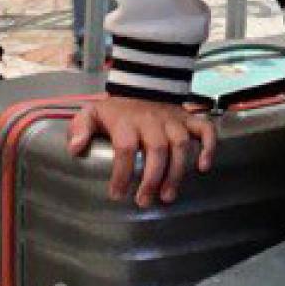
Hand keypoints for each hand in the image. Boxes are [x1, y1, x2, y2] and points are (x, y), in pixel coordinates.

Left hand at [68, 92, 218, 203]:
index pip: (126, 147)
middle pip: (157, 149)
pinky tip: (204, 167)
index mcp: (127, 121)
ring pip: (181, 144)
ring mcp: (173, 119)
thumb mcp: (91, 113)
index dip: (122, 172)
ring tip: (168, 195)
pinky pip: (205, 129)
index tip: (117, 194)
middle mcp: (152, 120)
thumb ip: (80, 128)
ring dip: (177, 171)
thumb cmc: (116, 110)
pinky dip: (209, 147)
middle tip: (144, 201)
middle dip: (152, 178)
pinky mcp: (189, 118)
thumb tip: (75, 149)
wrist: (142, 84)